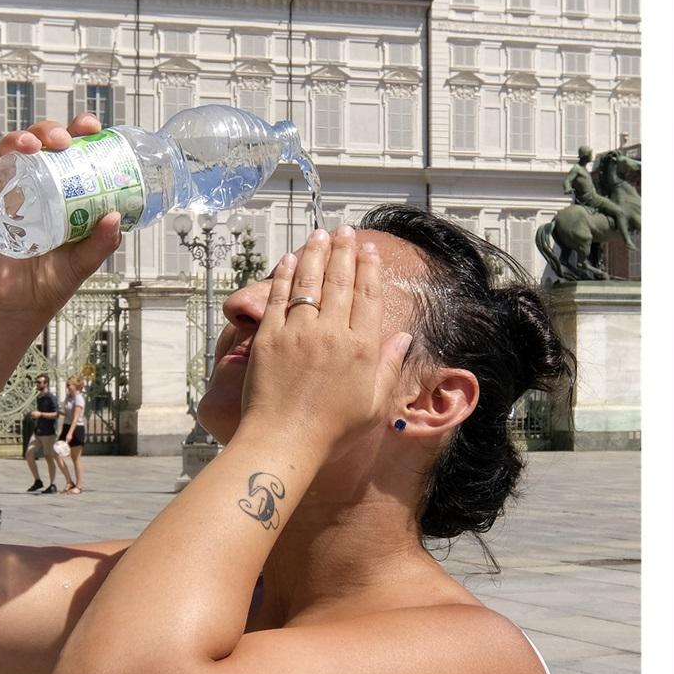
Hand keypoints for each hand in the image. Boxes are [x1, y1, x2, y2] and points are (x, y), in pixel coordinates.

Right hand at [0, 115, 124, 330]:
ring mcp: (7, 191)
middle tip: (62, 142)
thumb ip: (102, 241)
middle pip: (39, 140)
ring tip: (29, 146)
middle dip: (49, 131)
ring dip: (17, 139)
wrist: (23, 304)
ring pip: (7, 150)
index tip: (90, 127)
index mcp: (64, 187)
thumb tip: (115, 217)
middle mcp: (35, 182)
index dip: (79, 130)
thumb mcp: (86, 260)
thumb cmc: (55, 277)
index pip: (71, 148)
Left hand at [239, 227, 412, 457]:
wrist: (285, 442)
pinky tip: (289, 260)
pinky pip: (278, 297)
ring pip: (309, 281)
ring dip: (315, 253)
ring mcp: (298, 332)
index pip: (368, 296)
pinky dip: (284, 275)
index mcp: (362, 348)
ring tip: (319, 234)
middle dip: (343, 250)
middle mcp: (332, 333)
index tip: (369, 250)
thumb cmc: (332, 432)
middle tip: (344, 231)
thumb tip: (404, 338)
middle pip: (340, 281)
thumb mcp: (374, 404)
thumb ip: (389, 367)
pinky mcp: (269, 337)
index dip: (369, 268)